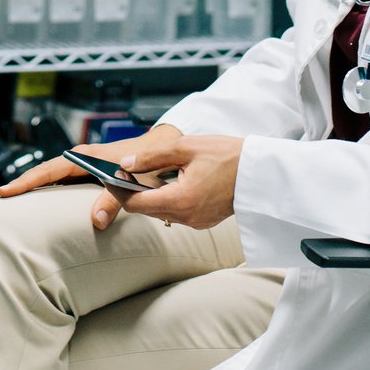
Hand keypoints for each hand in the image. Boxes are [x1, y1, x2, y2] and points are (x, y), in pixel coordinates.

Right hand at [0, 123, 183, 231]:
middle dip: (23, 185)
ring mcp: (84, 164)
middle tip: (0, 199)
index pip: (47, 172)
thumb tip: (95, 221)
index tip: (4, 192)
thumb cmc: (147, 165)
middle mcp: (80, 159)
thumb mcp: (131, 184)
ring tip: (15, 201)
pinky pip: (64, 181)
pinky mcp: (91, 171)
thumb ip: (114, 202)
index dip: (25, 183)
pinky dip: (50, 189)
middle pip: (44, 173)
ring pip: (53, 176)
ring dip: (35, 187)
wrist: (162, 149)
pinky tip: (44, 201)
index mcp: (84, 158)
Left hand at [121, 135, 244, 230]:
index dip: (118, 190)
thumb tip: (126, 164)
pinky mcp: (204, 220)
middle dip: (130, 192)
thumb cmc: (228, 156)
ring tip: (139, 176)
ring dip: (148, 197)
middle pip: (146, 210)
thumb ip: (152, 156)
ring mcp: (197, 222)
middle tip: (121, 172)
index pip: (136, 204)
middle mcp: (188, 218)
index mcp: (181, 201)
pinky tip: (164, 184)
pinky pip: (176, 213)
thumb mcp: (186, 147)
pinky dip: (165, 200)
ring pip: (160, 212)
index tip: (109, 175)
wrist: (261, 171)